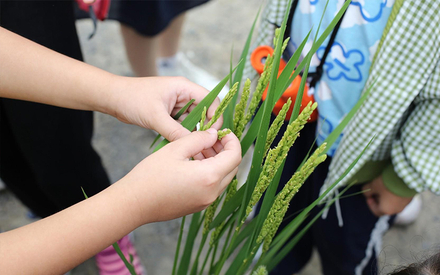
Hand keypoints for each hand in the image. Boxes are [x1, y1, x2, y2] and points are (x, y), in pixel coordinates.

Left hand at [110, 76, 221, 141]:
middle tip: (206, 145)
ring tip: (196, 148)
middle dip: (206, 128)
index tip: (212, 135)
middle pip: (205, 111)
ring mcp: (178, 104)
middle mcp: (184, 94)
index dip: (215, 117)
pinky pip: (184, 124)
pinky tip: (184, 145)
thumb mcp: (155, 117)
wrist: (113, 98)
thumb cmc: (132, 99)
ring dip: (195, 132)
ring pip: (195, 120)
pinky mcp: (170, 113)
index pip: (211, 100)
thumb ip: (175, 131)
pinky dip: (185, 134)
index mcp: (184, 87)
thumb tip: (192, 144)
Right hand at [119, 129, 240, 223]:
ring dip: (218, 161)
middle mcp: (212, 192)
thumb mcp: (175, 149)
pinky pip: (213, 187)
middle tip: (211, 137)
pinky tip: (194, 162)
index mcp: (209, 176)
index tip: (223, 131)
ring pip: (223, 177)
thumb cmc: (151, 175)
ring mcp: (206, 202)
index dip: (232, 140)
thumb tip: (214, 134)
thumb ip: (199, 139)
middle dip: (226, 150)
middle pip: (232, 167)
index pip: (235, 156)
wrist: (134, 204)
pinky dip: (210, 172)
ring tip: (200, 148)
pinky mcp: (198, 206)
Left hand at [362, 176, 412, 216]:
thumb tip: (365, 193)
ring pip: (392, 203)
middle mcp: (396, 210)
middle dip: (378, 200)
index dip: (370, 204)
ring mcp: (404, 205)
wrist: (407, 178)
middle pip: (384, 208)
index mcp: (386, 210)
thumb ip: (367, 191)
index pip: (376, 211)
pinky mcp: (410, 199)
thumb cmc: (387, 184)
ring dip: (386, 197)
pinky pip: (399, 199)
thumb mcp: (373, 186)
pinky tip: (393, 186)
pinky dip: (394, 195)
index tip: (369, 195)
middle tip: (376, 190)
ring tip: (384, 187)